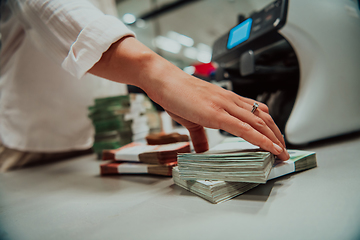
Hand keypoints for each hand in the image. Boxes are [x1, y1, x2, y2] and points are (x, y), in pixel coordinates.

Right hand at [145, 72, 288, 160]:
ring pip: (258, 123)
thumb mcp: (192, 119)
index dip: (269, 127)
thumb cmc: (176, 95)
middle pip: (263, 118)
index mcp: (227, 100)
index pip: (256, 113)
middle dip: (277, 135)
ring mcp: (225, 106)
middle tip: (284, 150)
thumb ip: (200, 135)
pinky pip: (244, 128)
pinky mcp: (216, 113)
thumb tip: (202, 149)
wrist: (164, 80)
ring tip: (282, 153)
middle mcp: (230, 101)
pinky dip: (260, 139)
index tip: (275, 139)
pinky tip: (269, 148)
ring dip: (274, 139)